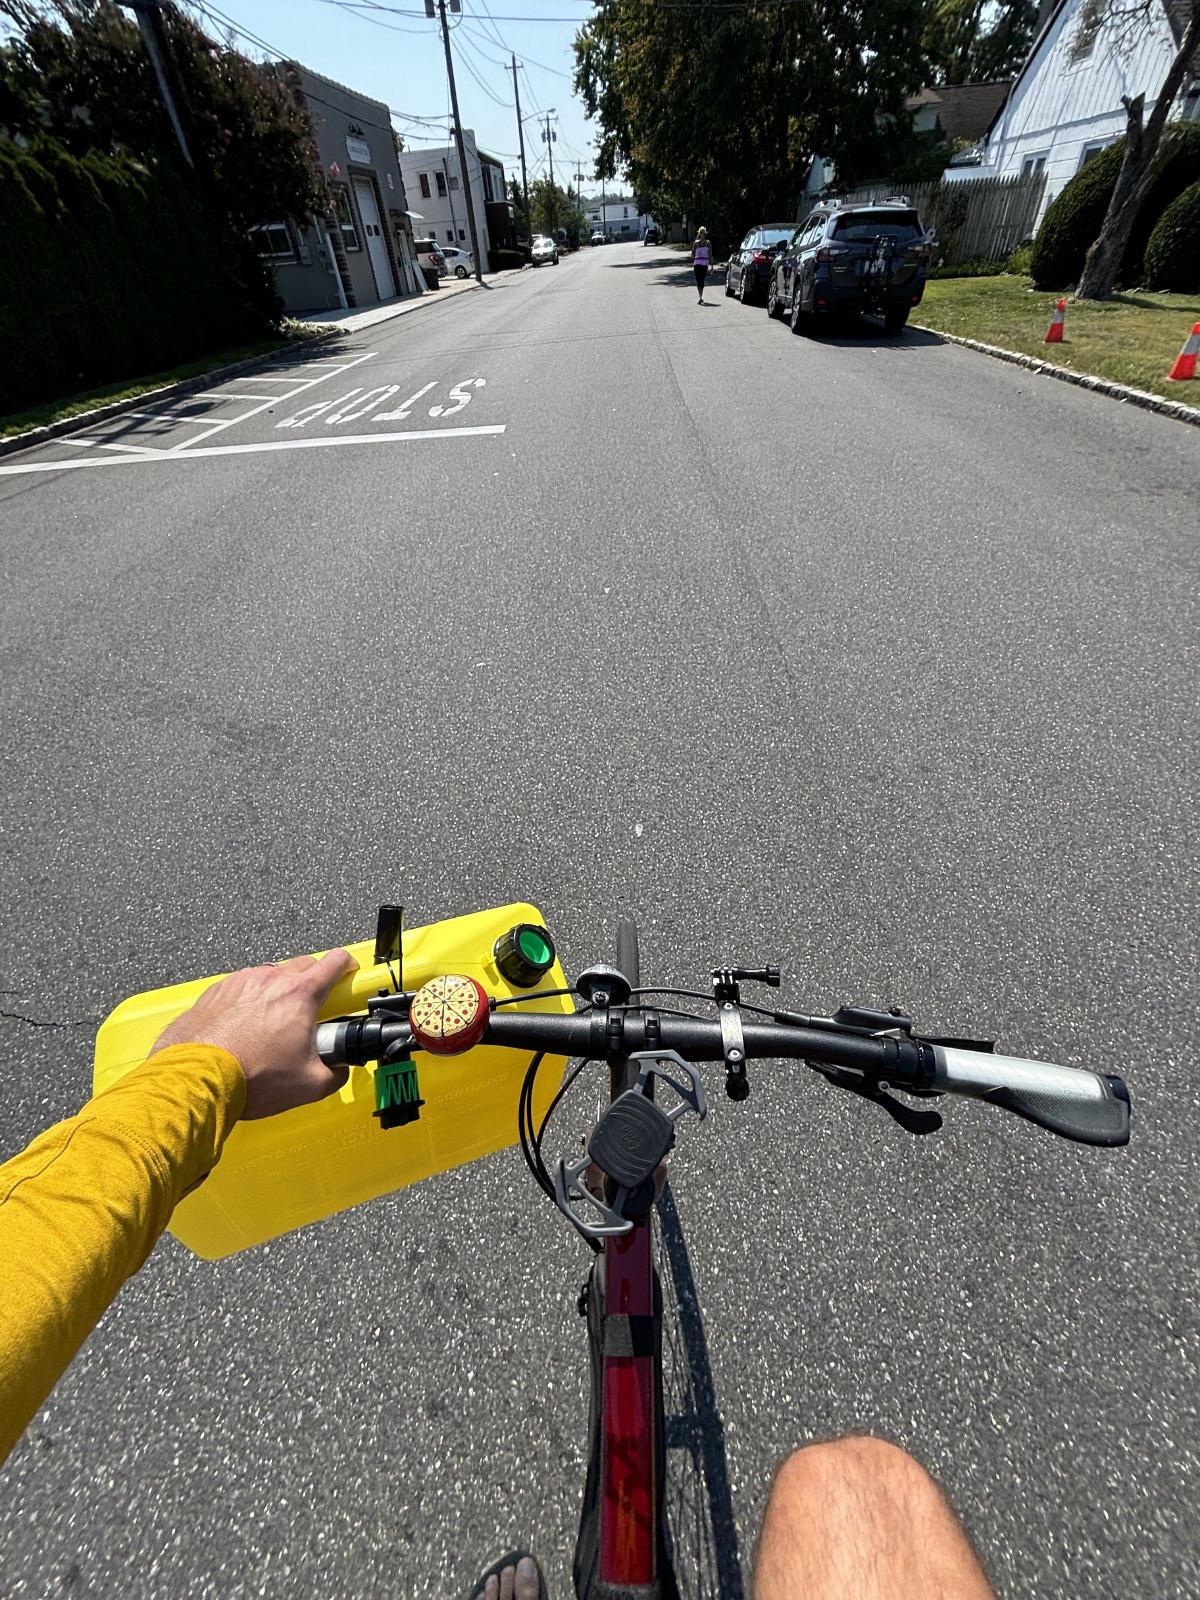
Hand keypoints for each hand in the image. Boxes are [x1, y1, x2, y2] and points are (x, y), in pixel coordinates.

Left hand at [149, 950, 358, 1118]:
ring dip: (277, 993)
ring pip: (269, 976)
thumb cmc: (249, 1076)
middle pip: (303, 964)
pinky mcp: (216, 992)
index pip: (336, 961)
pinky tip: (244, 1029)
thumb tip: (337, 1070)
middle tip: (310, 1012)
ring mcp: (240, 982)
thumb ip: (335, 1073)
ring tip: (272, 1025)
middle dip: (312, 982)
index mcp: (300, 993)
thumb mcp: (310, 1084)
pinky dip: (248, 1002)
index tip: (347, 977)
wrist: (198, 1079)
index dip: (347, 967)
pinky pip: (241, 988)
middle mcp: (270, 978)